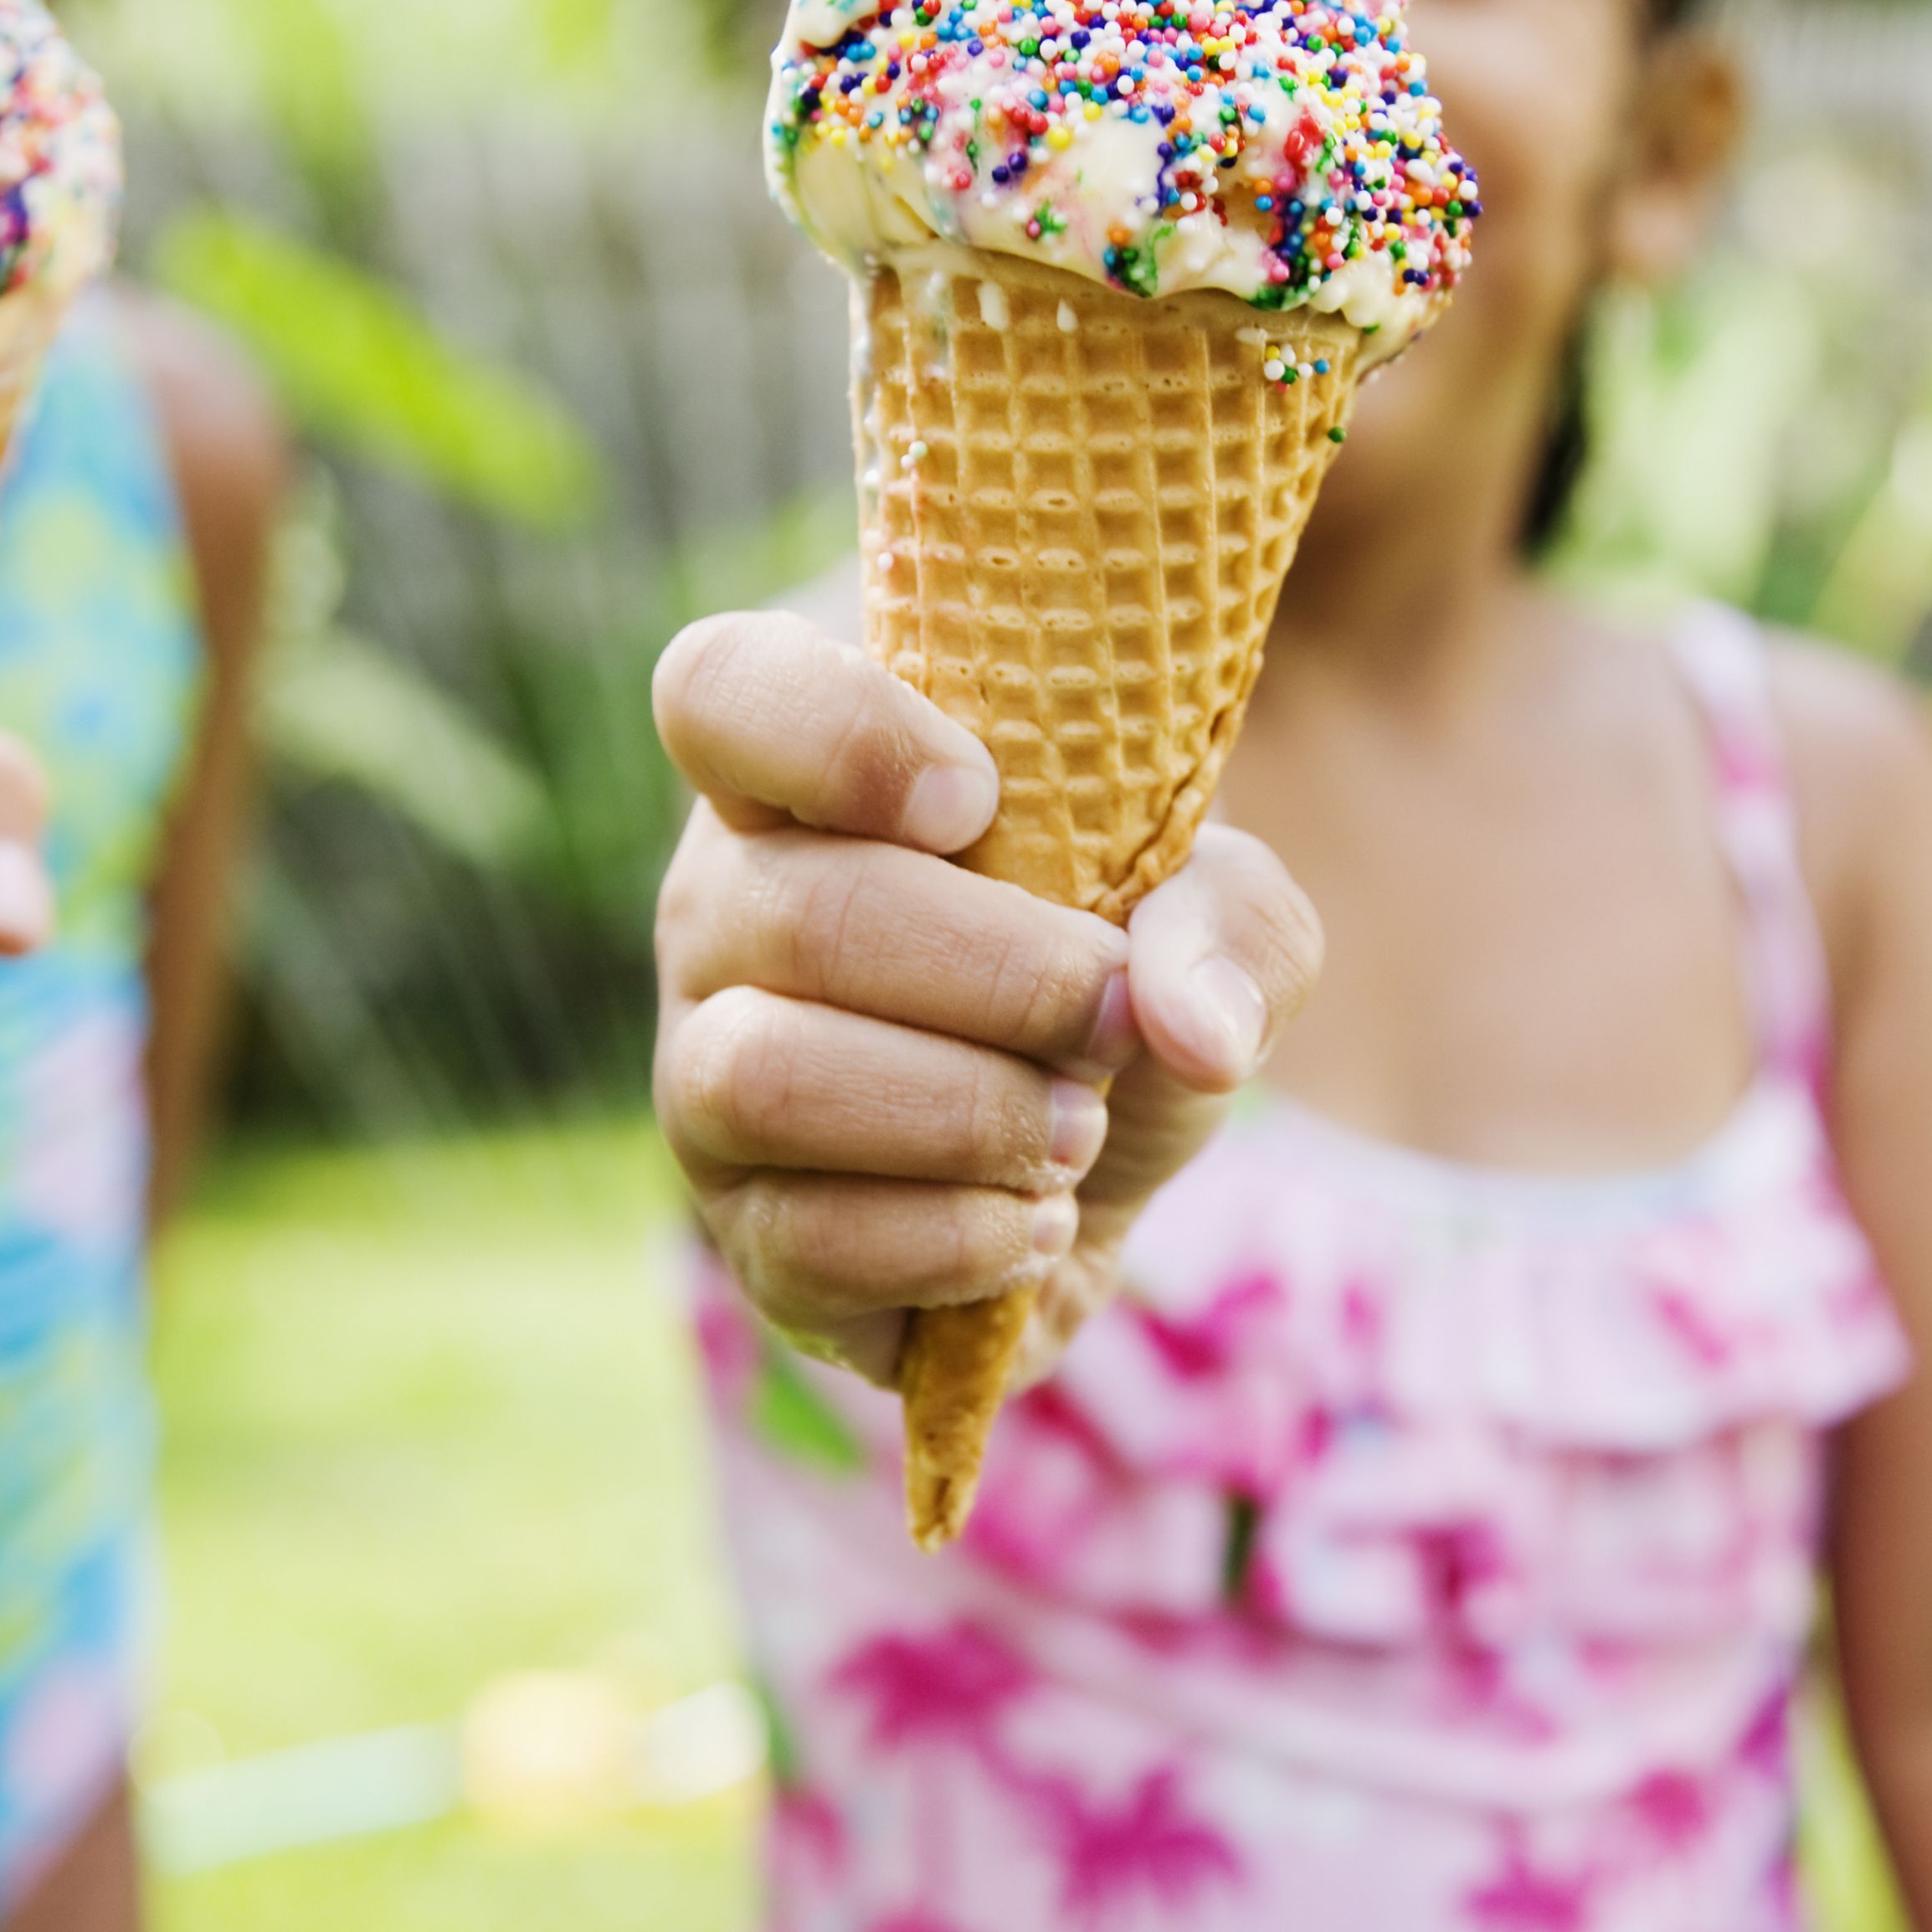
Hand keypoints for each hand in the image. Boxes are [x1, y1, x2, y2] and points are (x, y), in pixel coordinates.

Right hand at [652, 612, 1319, 1389]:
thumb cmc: (1116, 983)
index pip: (720, 689)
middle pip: (797, 913)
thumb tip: (1184, 1027)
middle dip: (1001, 974)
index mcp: (800, 783)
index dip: (840, 734)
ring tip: (1074, 1129)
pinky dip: (957, 1237)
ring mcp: (705, 1081)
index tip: (981, 798)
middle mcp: (719, 916)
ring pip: (764, 1079)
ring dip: (965, 1111)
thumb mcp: (1212, 913)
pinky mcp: (745, 1237)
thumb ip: (1226, 921)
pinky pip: (803, 1242)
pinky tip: (1033, 1220)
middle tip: (1110, 1015)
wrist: (1096, 1167)